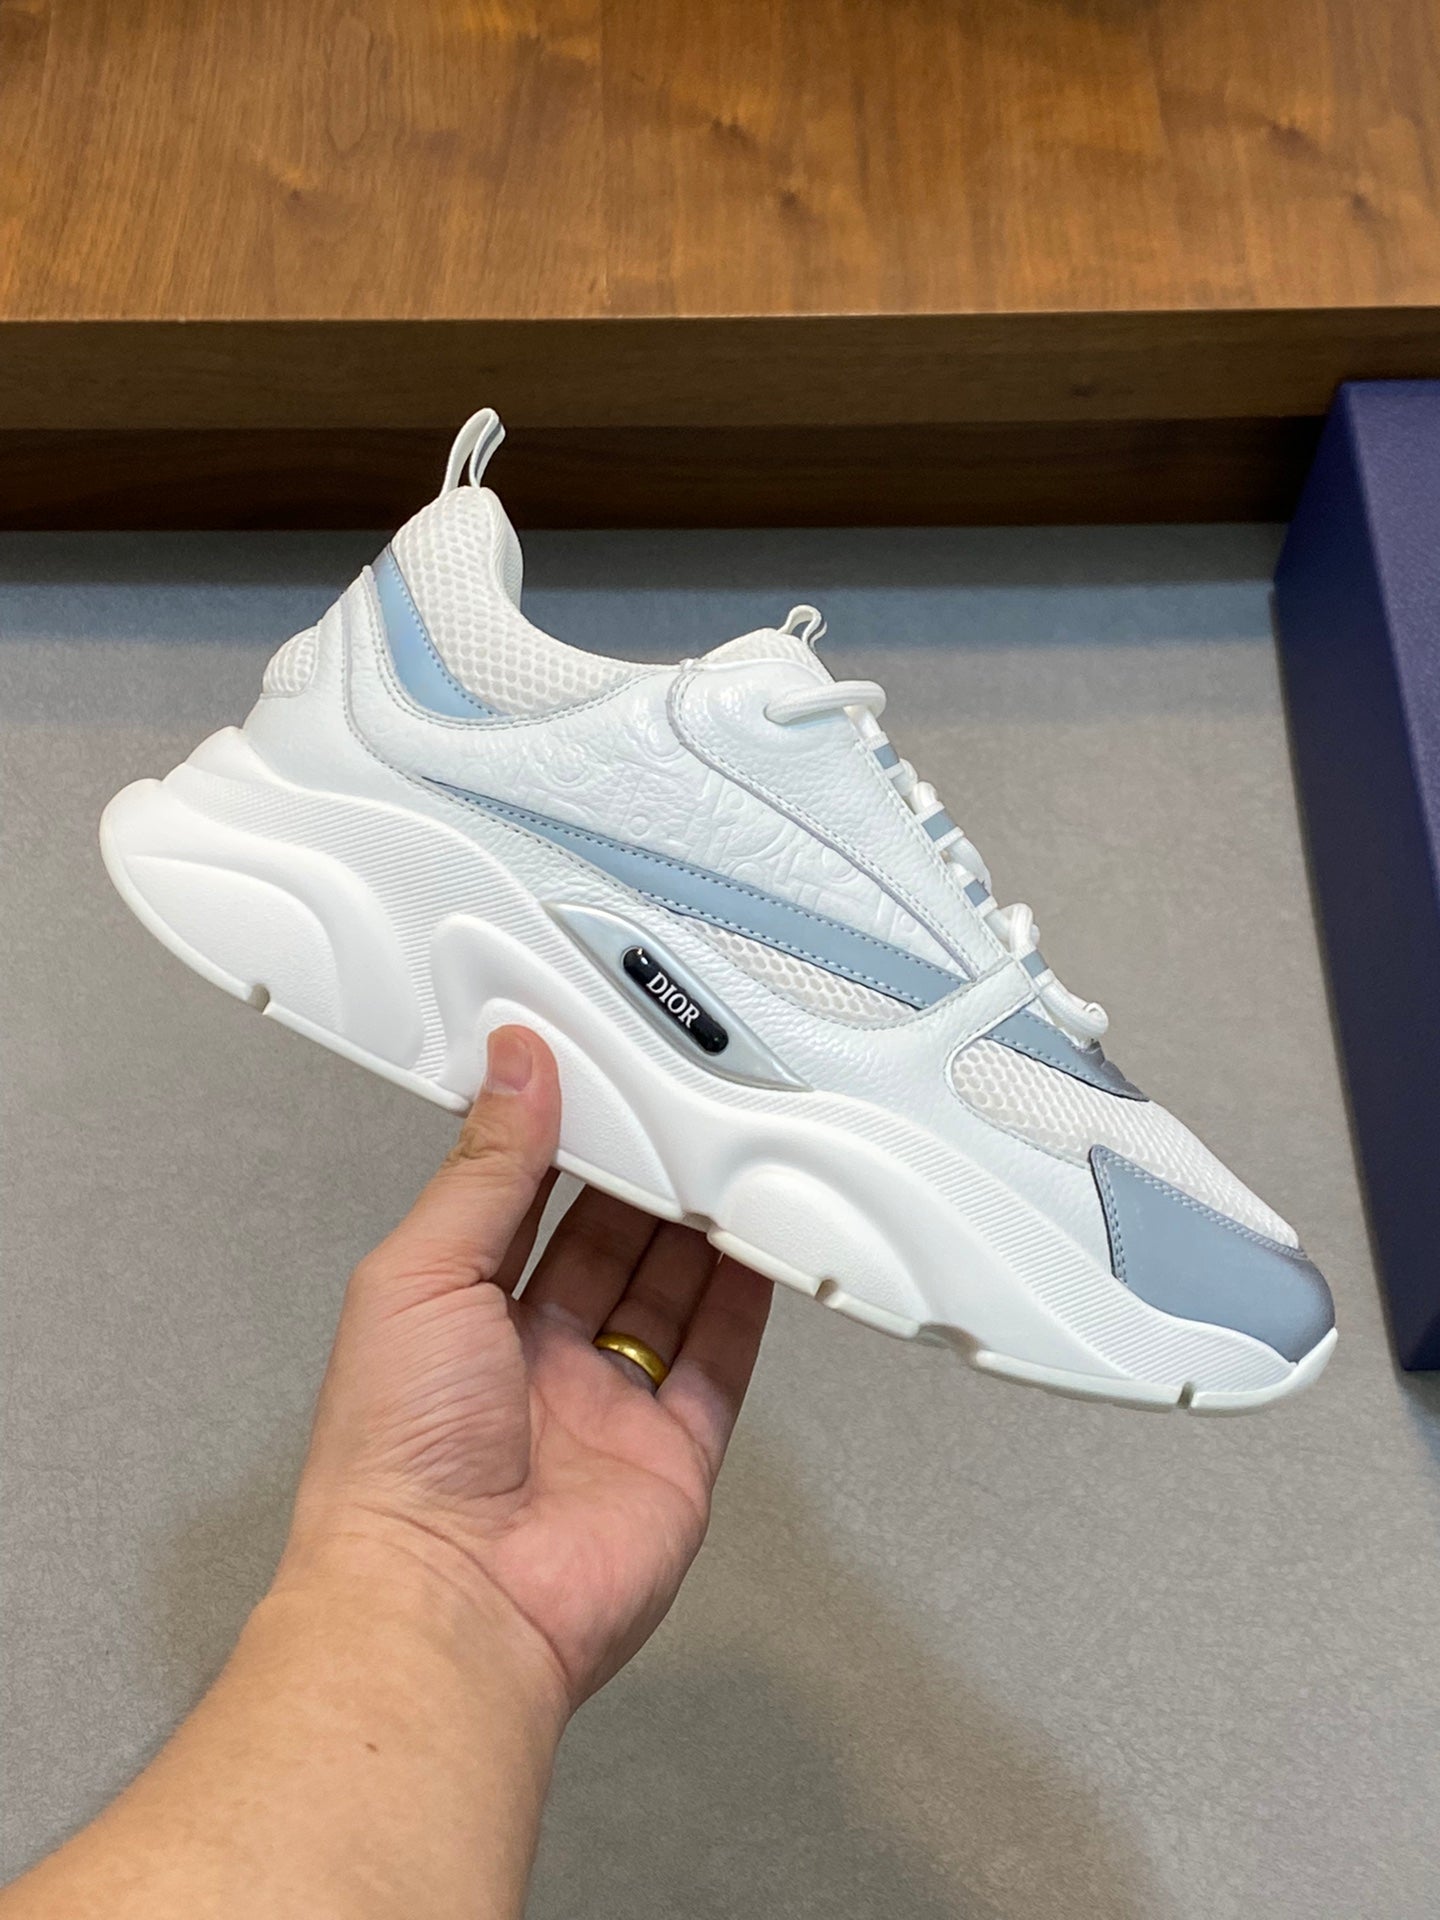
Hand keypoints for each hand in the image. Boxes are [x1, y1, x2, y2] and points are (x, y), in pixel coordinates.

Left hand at [281, 1025, 771, 1711]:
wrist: (451, 1601)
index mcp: (454, 1316)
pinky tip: (763, 1245)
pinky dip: (749, 1301)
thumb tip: (513, 1072)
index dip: (562, 1141)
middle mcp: (530, 1363)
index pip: (523, 1203)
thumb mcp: (421, 1275)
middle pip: (606, 1243)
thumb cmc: (396, 1460)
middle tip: (680, 1109)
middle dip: (641, 1178)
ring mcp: (605, 1410)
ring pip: (669, 1293)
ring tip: (730, 1157)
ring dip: (699, 1228)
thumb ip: (485, 1172)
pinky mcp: (672, 1454)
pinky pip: (721, 1361)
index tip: (598, 1080)